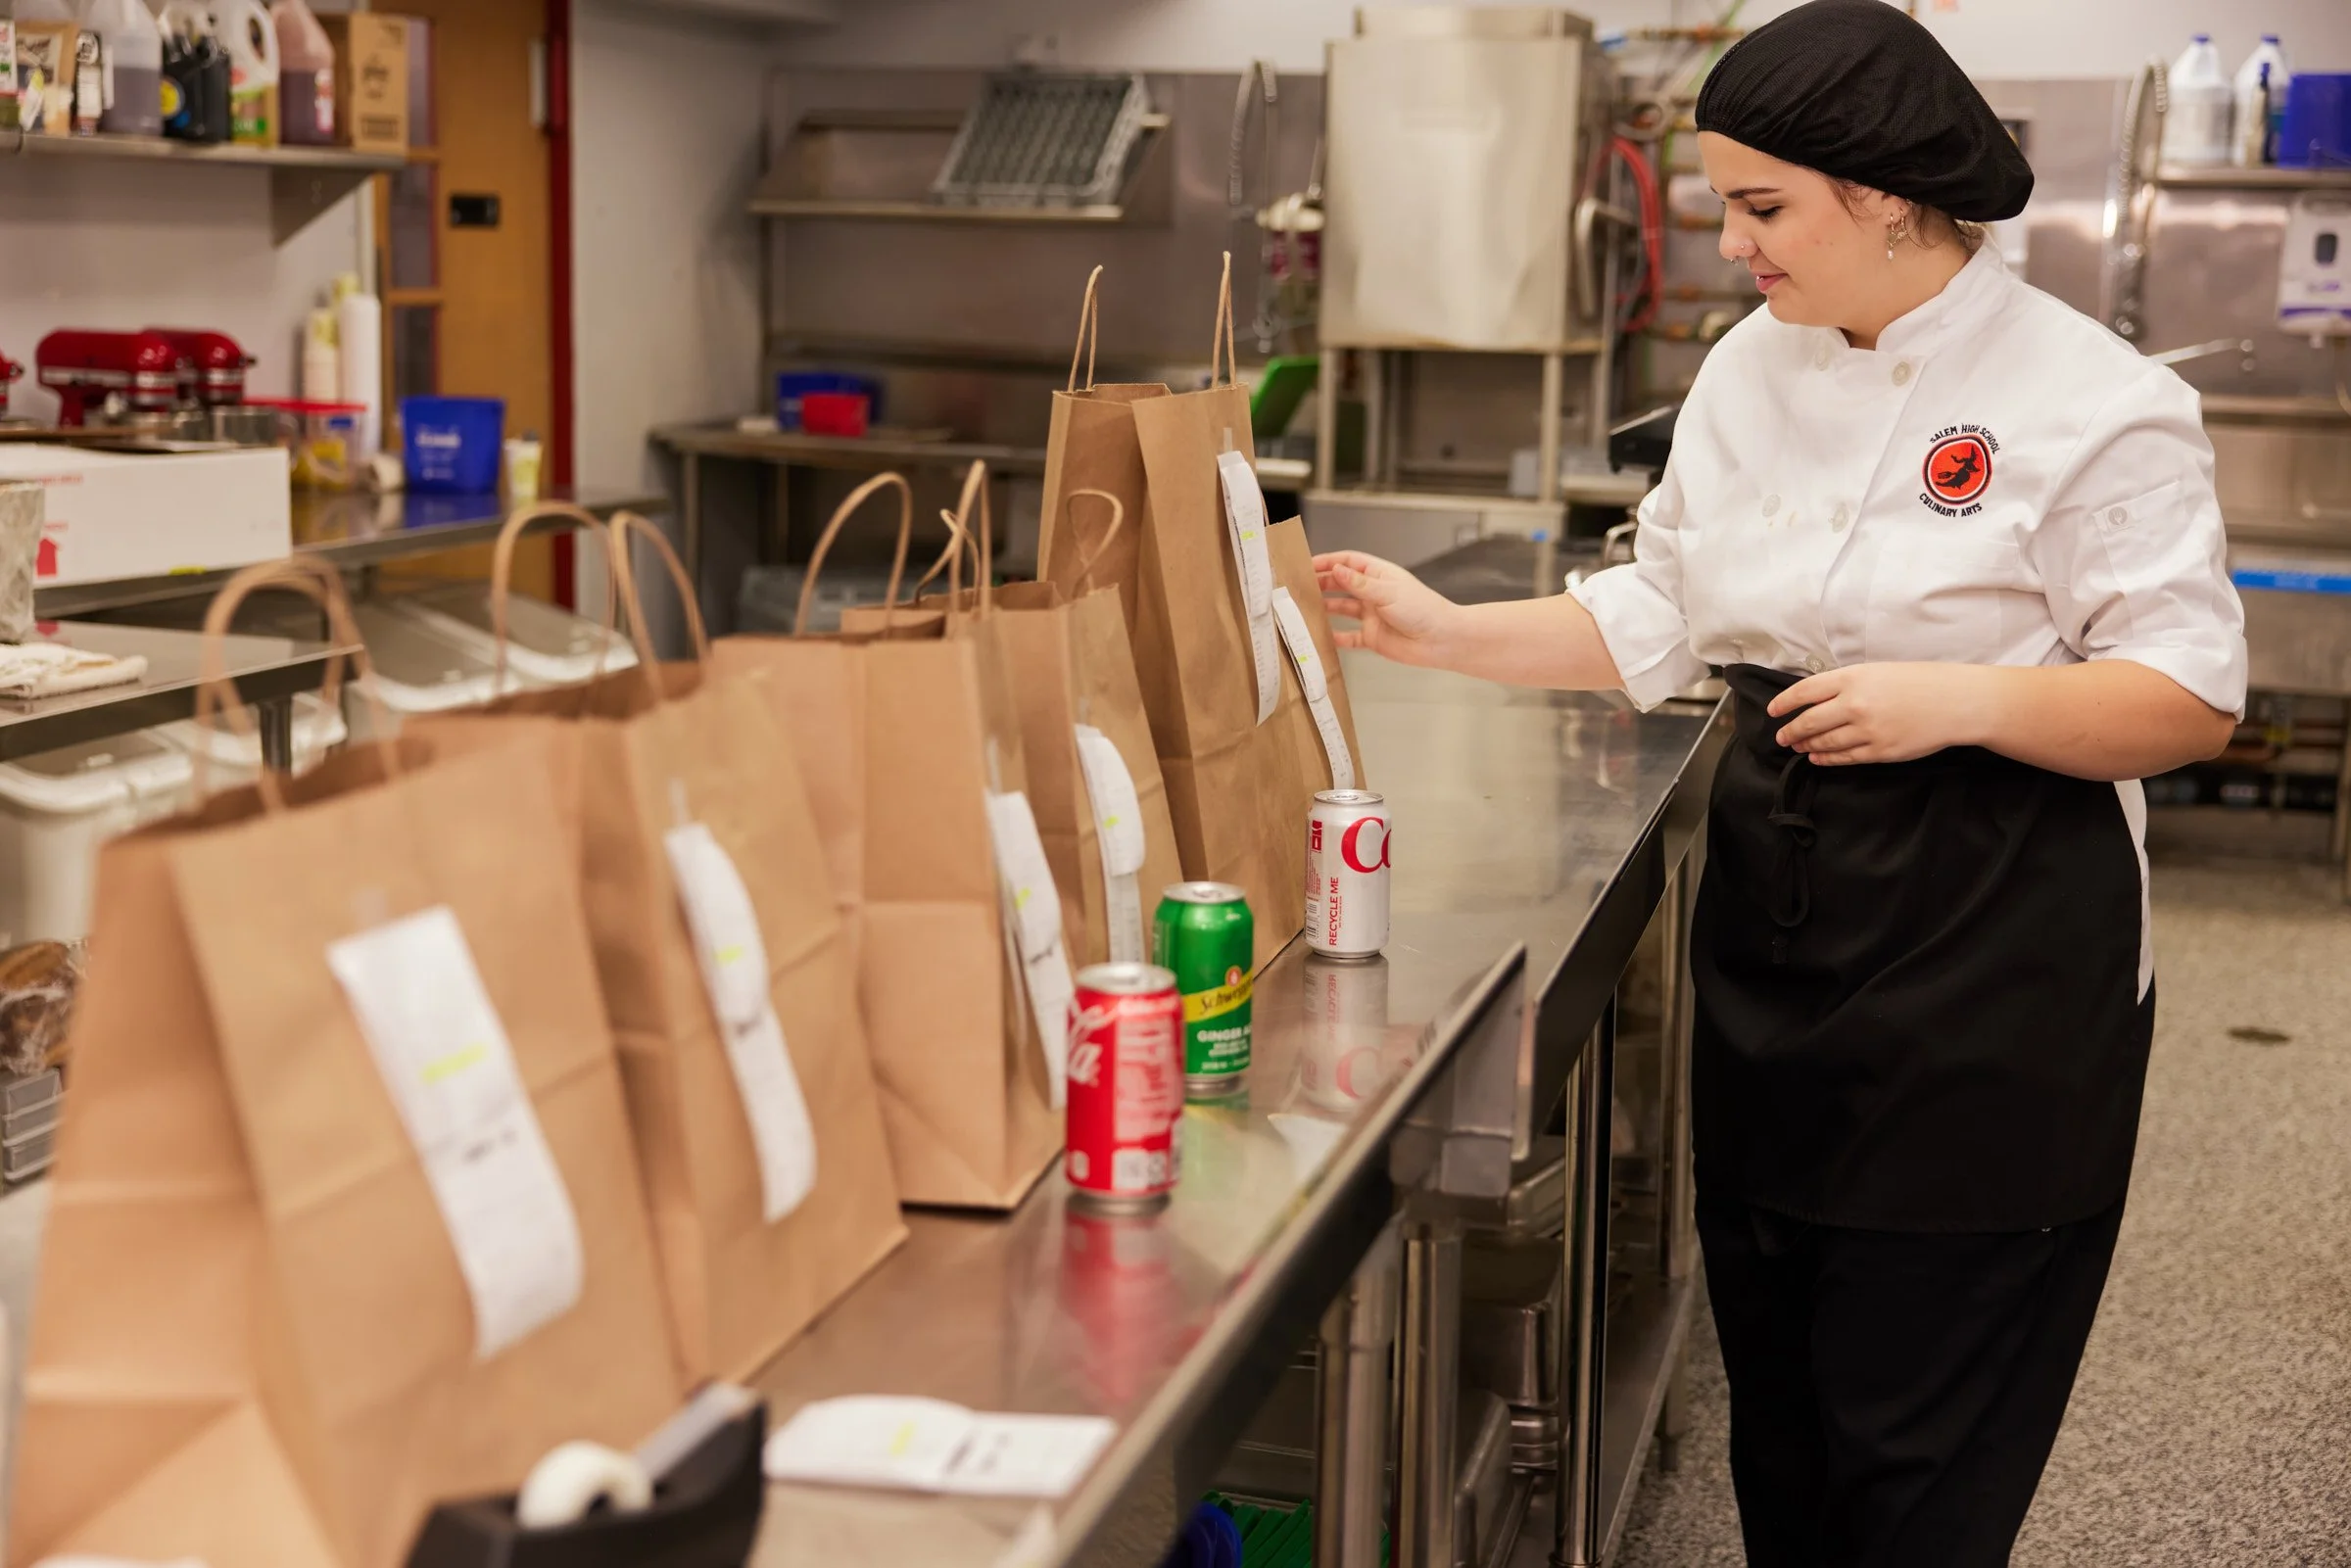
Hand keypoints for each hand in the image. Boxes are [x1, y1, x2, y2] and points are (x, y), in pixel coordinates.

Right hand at [1313, 551, 1463, 667]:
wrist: (1442, 640)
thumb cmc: (1423, 610)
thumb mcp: (1387, 592)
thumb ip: (1359, 583)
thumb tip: (1336, 570)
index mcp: (1380, 575)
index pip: (1349, 562)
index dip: (1328, 562)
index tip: (1307, 564)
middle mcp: (1374, 593)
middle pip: (1342, 584)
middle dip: (1322, 584)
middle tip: (1300, 586)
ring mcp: (1373, 615)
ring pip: (1342, 609)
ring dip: (1325, 609)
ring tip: (1305, 608)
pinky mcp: (1373, 637)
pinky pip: (1349, 637)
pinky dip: (1336, 637)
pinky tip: (1322, 637)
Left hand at [1767, 663, 1997, 766]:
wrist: (1958, 702)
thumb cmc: (1922, 681)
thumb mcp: (1880, 671)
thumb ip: (1848, 684)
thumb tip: (1819, 698)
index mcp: (1854, 678)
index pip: (1805, 691)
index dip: (1784, 702)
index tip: (1773, 711)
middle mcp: (1855, 704)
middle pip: (1809, 721)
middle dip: (1791, 731)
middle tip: (1782, 736)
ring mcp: (1867, 730)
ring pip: (1824, 742)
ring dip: (1807, 745)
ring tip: (1798, 747)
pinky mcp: (1880, 752)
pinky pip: (1845, 758)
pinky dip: (1827, 758)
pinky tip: (1818, 758)